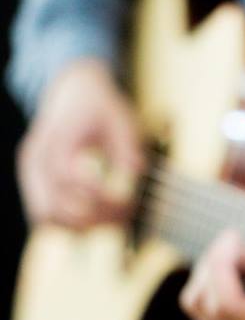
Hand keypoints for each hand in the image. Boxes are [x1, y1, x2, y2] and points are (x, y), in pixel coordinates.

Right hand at [17, 59, 142, 227]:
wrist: (74, 94)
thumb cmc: (101, 108)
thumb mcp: (122, 120)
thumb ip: (128, 145)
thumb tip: (137, 170)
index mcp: (56, 138)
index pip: (67, 176)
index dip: (97, 193)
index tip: (127, 197)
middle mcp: (36, 159)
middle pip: (54, 205)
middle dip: (95, 216)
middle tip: (128, 212)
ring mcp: (31, 174)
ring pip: (47, 218)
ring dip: (83, 225)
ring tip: (116, 218)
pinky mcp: (35, 186)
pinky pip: (46, 217)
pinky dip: (72, 224)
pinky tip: (101, 216)